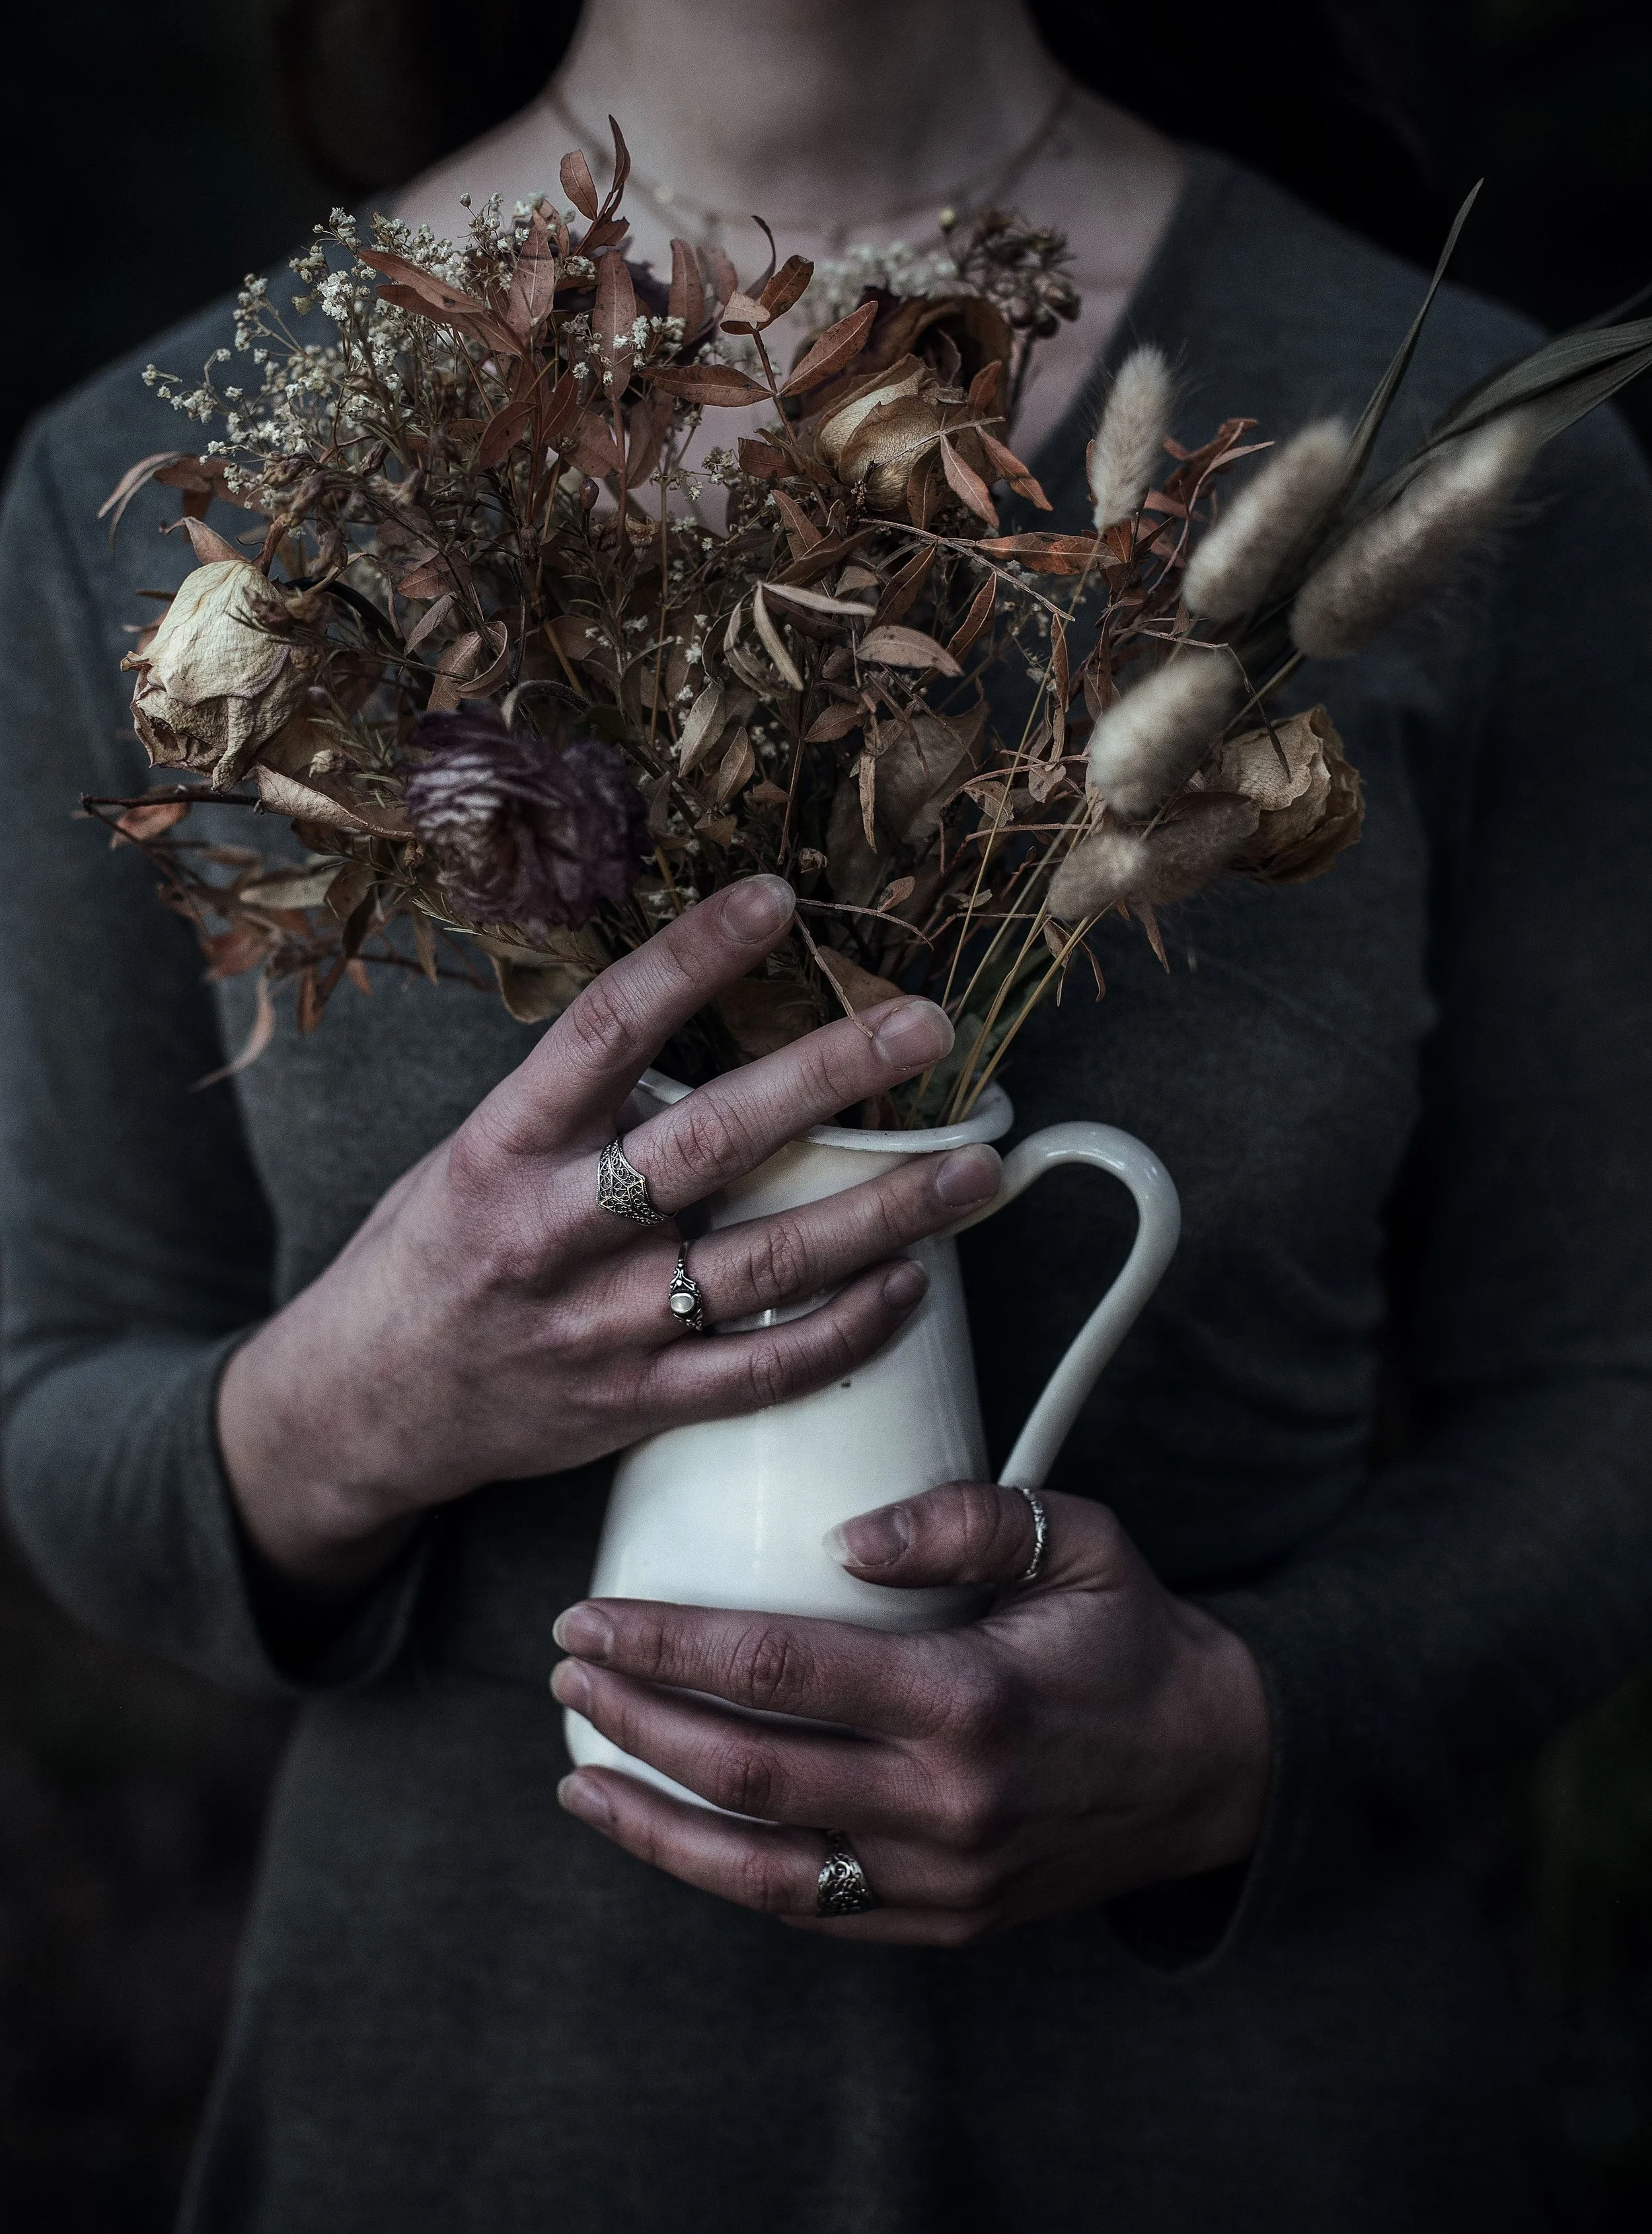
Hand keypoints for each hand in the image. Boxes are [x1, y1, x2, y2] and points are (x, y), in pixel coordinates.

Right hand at [217, 876, 1002, 1596]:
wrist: (366, 1407)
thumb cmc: (433, 1257)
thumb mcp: (473, 1155)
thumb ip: (577, 1107)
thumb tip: (701, 1029)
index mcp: (504, 1147)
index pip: (605, 1028)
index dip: (691, 957)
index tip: (774, 899)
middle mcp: (552, 1232)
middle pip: (713, 1141)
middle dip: (831, 1076)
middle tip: (926, 1027)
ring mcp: (599, 1327)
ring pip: (766, 1265)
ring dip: (885, 1215)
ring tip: (977, 1171)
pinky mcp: (634, 1406)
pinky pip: (762, 1369)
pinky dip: (847, 1328)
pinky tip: (911, 1285)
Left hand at [550, 1480, 1271, 1942]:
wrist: (1218, 1768)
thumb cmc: (1132, 1638)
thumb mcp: (1078, 1540)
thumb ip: (965, 1518)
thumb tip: (843, 1538)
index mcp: (970, 1700)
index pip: (779, 1670)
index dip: (668, 1644)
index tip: (592, 1617)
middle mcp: (946, 1806)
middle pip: (748, 1771)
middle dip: (636, 1720)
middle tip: (566, 1670)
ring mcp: (942, 1881)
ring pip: (760, 1869)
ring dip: (652, 1822)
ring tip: (575, 1772)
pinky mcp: (943, 1924)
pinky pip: (810, 1909)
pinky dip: (721, 1877)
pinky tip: (665, 1836)